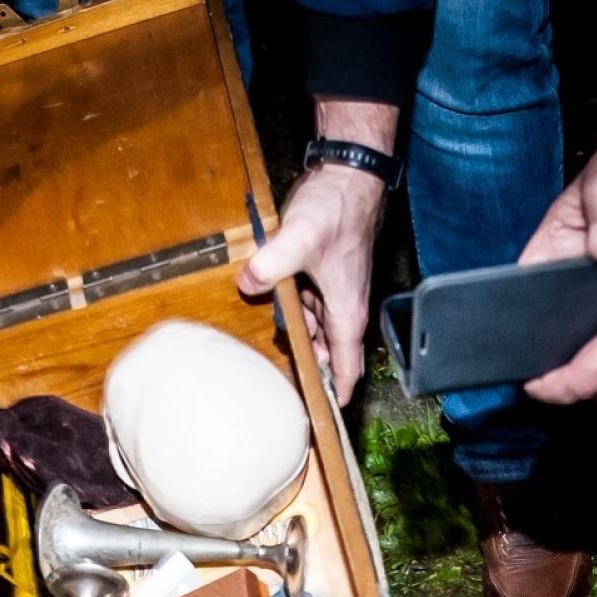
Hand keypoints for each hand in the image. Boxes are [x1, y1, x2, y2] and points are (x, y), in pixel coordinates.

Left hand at [238, 165, 384, 403]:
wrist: (347, 175)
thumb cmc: (337, 208)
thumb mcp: (301, 238)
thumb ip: (273, 264)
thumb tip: (249, 282)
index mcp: (345, 310)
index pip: (347, 366)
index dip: (337, 395)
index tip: (326, 420)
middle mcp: (342, 306)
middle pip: (326, 353)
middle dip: (307, 368)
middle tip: (283, 385)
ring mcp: (330, 291)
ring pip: (313, 330)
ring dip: (295, 339)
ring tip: (273, 347)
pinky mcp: (318, 275)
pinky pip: (304, 306)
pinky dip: (289, 314)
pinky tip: (269, 308)